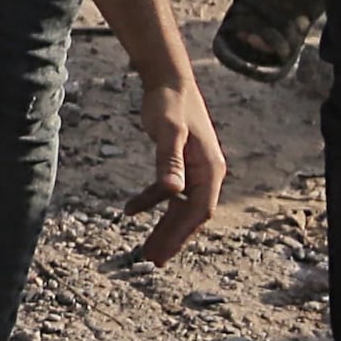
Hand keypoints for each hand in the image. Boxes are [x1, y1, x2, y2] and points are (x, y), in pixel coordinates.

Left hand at [126, 70, 225, 265]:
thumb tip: (173, 192)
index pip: (198, 211)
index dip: (180, 235)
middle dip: (171, 238)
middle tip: (150, 261)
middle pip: (190, 214)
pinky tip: (130, 210)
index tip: (161, 254)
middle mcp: (207, 173)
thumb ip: (169, 161)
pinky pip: (169, 192)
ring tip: (145, 249)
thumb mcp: (167, 132)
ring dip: (163, 226)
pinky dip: (152, 201)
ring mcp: (195, 169)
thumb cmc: (169, 104)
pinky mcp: (182, 164)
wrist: (168, 80)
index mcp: (210, 169)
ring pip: (180, 206)